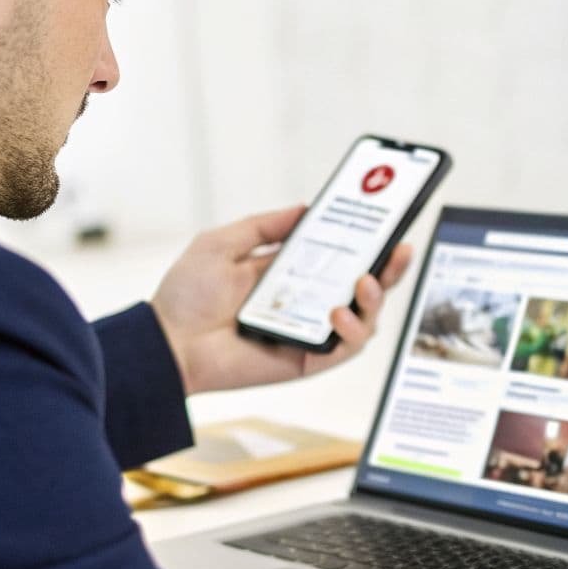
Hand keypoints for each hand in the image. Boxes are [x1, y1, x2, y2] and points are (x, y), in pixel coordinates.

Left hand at [151, 205, 414, 394]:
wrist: (167, 340)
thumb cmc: (187, 295)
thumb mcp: (223, 242)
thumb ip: (264, 226)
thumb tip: (305, 208)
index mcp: (291, 275)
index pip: (341, 257)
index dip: (369, 244)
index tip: (389, 226)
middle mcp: (306, 304)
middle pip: (364, 289)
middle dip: (390, 270)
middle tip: (400, 251)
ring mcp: (309, 333)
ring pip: (364, 321)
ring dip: (374, 301)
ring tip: (364, 283)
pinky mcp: (305, 360)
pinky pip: (343, 351)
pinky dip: (350, 333)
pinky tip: (337, 315)